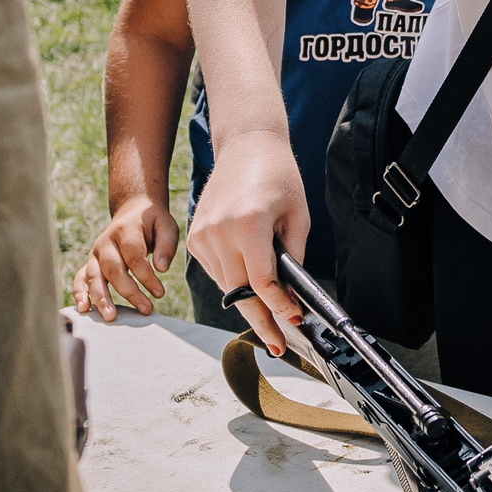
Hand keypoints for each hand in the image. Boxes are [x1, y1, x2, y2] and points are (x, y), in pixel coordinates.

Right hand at [72, 194, 178, 320]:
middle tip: (145, 309)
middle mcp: (105, 242)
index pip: (134, 255)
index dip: (146, 275)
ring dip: (101, 297)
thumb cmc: (151, 223)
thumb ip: (166, 245)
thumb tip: (162, 268)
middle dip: (128, 291)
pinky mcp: (90, 264)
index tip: (160, 293)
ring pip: (94, 276)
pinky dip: (80, 293)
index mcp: (125, 230)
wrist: (132, 213)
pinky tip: (84, 309)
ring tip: (110, 316)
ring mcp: (95, 254)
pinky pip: (80, 278)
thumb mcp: (166, 226)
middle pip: (113, 268)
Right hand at [186, 131, 312, 352]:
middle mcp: (219, 231)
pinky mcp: (193, 238)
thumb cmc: (278, 176)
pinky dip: (233, 281)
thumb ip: (294, 256)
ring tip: (271, 318)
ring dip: (247, 302)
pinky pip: (216, 272)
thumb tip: (292, 293)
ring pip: (226, 286)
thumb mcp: (298, 215)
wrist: (246, 146)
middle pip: (239, 292)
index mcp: (248, 223)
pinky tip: (250, 283)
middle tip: (277, 344)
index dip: (280, 306)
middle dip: (262, 320)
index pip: (261, 281)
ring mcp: (201, 235)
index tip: (294, 319)